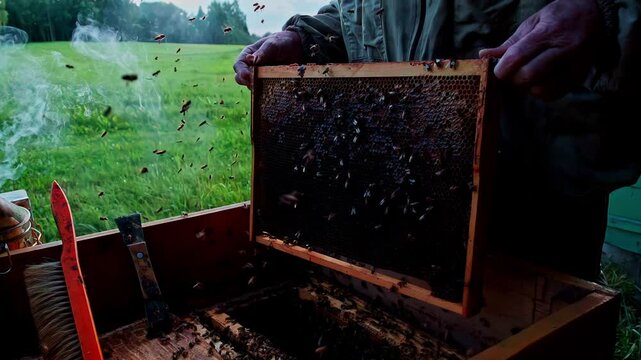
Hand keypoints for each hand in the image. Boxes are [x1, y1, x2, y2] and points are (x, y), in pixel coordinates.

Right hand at [233, 31, 304, 88]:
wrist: (297, 48)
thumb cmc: (282, 42)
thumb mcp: (273, 44)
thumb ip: (262, 52)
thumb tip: (249, 59)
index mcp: (248, 55)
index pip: (238, 65)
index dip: (241, 72)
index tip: (249, 77)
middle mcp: (251, 67)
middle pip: (241, 78)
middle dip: (246, 82)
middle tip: (254, 85)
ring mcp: (259, 76)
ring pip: (251, 86)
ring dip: (256, 88)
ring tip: (266, 87)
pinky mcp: (268, 83)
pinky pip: (264, 90)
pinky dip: (267, 91)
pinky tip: (273, 91)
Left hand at [479, 0, 605, 99]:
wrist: (595, 15)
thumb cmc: (559, 17)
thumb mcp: (533, 22)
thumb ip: (510, 42)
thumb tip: (484, 55)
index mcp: (548, 32)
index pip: (518, 56)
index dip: (502, 68)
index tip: (498, 71)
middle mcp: (564, 49)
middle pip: (528, 75)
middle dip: (513, 80)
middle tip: (511, 74)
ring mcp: (574, 65)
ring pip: (541, 89)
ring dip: (527, 87)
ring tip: (527, 76)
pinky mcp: (580, 76)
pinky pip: (554, 94)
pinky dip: (541, 92)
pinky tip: (540, 81)